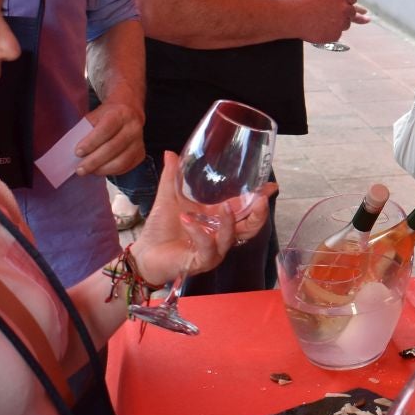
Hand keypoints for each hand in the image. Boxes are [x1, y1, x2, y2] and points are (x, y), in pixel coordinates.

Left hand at [73, 99, 145, 176]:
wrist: (129, 110)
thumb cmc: (107, 115)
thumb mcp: (96, 115)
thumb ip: (86, 130)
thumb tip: (75, 151)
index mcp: (120, 113)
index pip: (106, 129)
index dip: (91, 142)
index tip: (78, 152)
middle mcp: (133, 127)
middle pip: (113, 147)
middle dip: (94, 161)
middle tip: (80, 169)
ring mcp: (139, 141)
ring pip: (121, 161)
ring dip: (103, 169)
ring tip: (89, 171)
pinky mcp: (141, 153)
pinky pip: (126, 167)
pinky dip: (111, 171)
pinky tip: (101, 170)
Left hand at [132, 151, 273, 284]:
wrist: (144, 253)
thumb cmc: (160, 229)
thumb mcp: (168, 198)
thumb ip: (172, 177)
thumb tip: (170, 153)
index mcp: (216, 219)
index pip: (243, 208)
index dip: (258, 198)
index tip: (270, 186)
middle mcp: (219, 234)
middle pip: (249, 228)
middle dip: (259, 214)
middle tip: (261, 199)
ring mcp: (212, 249)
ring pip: (231, 238)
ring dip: (229, 222)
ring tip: (225, 207)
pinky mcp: (200, 261)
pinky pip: (208, 248)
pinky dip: (199, 233)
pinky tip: (187, 219)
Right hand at [293, 0, 367, 44]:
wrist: (293, 17)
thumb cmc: (301, 1)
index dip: (350, 1)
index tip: (353, 5)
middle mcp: (343, 8)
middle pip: (353, 12)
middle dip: (352, 14)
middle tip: (365, 18)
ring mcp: (340, 23)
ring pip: (346, 25)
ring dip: (339, 24)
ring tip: (324, 22)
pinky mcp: (335, 35)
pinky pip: (337, 34)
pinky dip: (330, 33)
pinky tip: (320, 29)